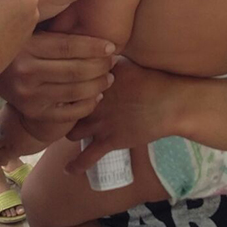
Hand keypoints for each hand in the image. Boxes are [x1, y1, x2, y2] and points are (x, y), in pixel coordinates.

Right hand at [0, 31, 115, 121]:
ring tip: (109, 77)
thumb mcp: (31, 30)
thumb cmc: (24, 46)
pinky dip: (88, 104)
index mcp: (25, 45)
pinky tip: (97, 95)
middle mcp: (23, 71)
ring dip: (99, 85)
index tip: (112, 46)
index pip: (68, 46)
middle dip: (101, 67)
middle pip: (75, 71)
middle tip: (113, 62)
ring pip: (75, 92)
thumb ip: (56, 20)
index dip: (94, 47)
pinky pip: (69, 113)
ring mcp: (27, 94)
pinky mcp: (33, 112)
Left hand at [64, 56, 173, 173]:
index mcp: (93, 81)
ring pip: (71, 132)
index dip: (60, 89)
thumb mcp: (125, 63)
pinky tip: (68, 170)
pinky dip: (76, 165)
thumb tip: (97, 56)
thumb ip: (106, 63)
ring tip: (66, 136)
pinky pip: (87, 157)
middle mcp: (92, 102)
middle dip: (60, 112)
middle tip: (58, 115)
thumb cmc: (152, 78)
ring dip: (68, 133)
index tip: (57, 93)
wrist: (169, 101)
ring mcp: (99, 123)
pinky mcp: (109, 141)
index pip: (67, 85)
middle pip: (64, 109)